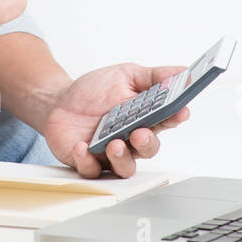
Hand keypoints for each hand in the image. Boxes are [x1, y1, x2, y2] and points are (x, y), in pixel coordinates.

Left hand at [42, 64, 191, 177]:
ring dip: (121, 158)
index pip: (165, 120)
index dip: (175, 116)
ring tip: (114, 144)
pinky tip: (83, 146)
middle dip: (146, 142)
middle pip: (148, 149)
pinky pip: (92, 170)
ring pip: (125, 167)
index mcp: (144, 118)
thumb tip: (181, 71)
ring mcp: (110, 153)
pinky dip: (87, 160)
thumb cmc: (95, 91)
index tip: (180, 111)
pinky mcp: (88, 162)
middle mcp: (131, 139)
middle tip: (139, 133)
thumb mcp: (125, 75)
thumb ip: (153, 76)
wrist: (60, 102)